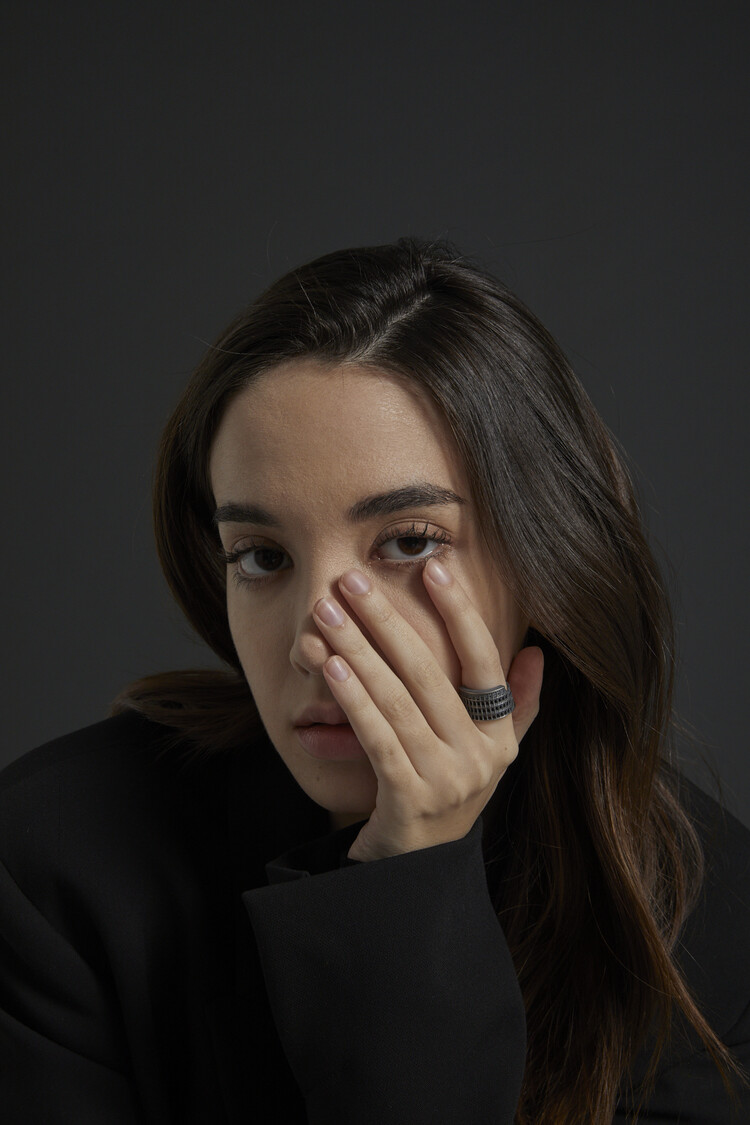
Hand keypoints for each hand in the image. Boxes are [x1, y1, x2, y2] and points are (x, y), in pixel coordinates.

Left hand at [313, 557, 543, 861]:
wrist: (415, 872)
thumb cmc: (444, 794)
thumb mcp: (490, 754)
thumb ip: (516, 705)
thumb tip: (537, 652)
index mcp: (500, 736)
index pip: (484, 662)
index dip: (460, 613)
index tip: (434, 566)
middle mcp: (480, 757)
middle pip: (430, 674)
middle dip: (387, 620)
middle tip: (353, 580)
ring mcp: (447, 781)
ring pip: (398, 700)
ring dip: (359, 650)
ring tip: (328, 613)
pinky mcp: (409, 801)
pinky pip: (379, 739)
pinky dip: (355, 699)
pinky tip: (332, 666)